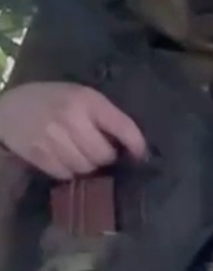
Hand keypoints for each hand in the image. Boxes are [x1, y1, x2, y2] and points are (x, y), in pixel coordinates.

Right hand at [0, 82, 144, 178]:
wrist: (8, 107)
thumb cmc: (53, 100)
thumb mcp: (82, 96)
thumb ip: (105, 115)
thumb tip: (129, 144)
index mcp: (87, 100)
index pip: (123, 126)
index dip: (136, 144)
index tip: (141, 155)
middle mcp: (70, 117)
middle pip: (103, 153)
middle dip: (106, 156)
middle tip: (100, 152)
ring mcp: (51, 136)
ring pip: (85, 166)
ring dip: (88, 166)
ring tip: (82, 155)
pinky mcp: (36, 153)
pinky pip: (65, 173)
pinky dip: (69, 171)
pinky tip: (65, 160)